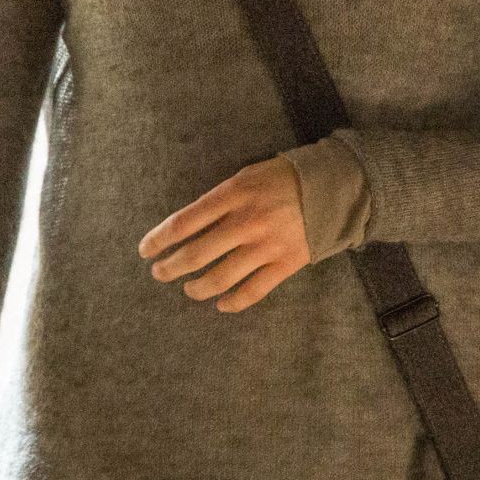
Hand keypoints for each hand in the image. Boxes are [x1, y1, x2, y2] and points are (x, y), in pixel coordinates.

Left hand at [140, 155, 312, 312]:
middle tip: (160, 273)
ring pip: (220, 278)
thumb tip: (188, 227)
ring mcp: (267, 246)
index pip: (184, 222)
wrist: (335, 187)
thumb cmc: (283, 178)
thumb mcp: (247, 175)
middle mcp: (247, 222)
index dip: (159, 239)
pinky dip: (232, 302)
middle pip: (196, 254)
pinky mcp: (286, 264)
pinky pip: (253, 291)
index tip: (145, 250)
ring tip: (189, 289)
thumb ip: (220, 200)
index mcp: (234, 194)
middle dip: (170, 268)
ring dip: (197, 288)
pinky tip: (221, 304)